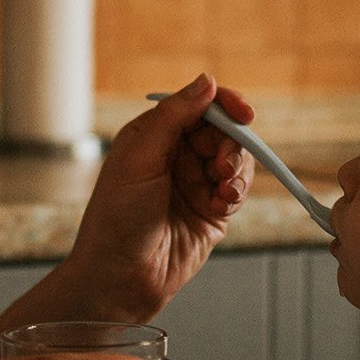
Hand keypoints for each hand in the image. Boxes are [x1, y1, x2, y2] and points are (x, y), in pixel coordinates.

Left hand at [63, 73, 256, 322]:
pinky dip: (235, 194)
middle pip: (221, 132)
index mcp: (152, 135)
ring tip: (222, 190)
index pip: (196, 106)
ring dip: (236, 171)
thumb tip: (208, 81)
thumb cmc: (116, 218)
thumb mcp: (140, 158)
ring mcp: (194, 184)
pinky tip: (222, 205)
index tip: (243, 113)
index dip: (222, 105)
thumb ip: (175, 117)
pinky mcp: (211, 211)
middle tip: (220, 168)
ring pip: (234, 161)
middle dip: (230, 145)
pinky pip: (236, 190)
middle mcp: (175, 156)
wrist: (119, 278)